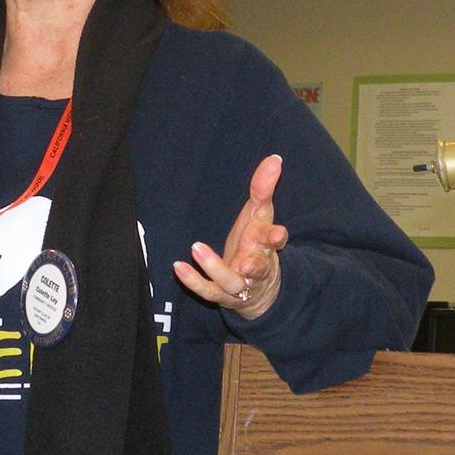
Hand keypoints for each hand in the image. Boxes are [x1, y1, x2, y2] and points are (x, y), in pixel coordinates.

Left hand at [174, 155, 287, 320]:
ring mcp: (239, 284)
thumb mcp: (260, 215)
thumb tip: (275, 158)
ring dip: (215, 267)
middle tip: (246, 260)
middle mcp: (257, 267)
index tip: (276, 234)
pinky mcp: (222, 295)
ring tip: (197, 248)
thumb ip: (264, 188)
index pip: (276, 242)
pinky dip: (193, 281)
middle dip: (255, 263)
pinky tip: (178, 266)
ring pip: (230, 281)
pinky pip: (208, 290)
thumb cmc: (257, 244)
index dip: (276, 238)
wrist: (260, 290)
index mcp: (267, 247)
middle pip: (259, 266)